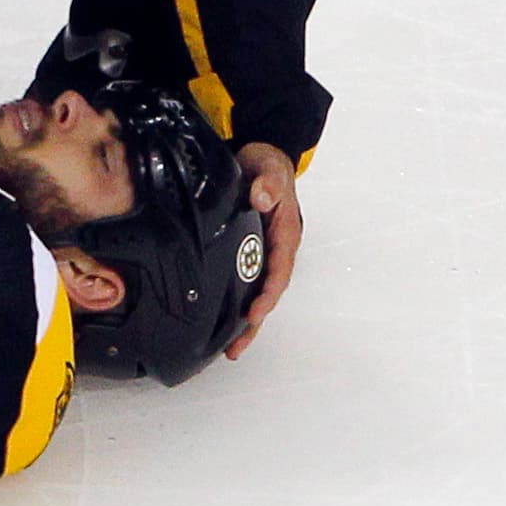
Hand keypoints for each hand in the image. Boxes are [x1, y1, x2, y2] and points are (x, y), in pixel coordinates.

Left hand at [224, 141, 302, 359]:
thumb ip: (269, 183)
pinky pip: (243, 281)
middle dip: (255, 322)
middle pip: (268, 292)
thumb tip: (264, 198)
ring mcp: (262, 252)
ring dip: (245, 321)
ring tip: (230, 349)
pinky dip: (234, 303)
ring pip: (256, 292)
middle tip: (236, 348)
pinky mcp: (247, 250)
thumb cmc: (268, 164)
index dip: (267, 294)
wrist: (261, 157)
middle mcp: (276, 249)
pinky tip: (220, 321)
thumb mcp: (269, 168)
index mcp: (285, 234)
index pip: (278, 271)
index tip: (254, 314)